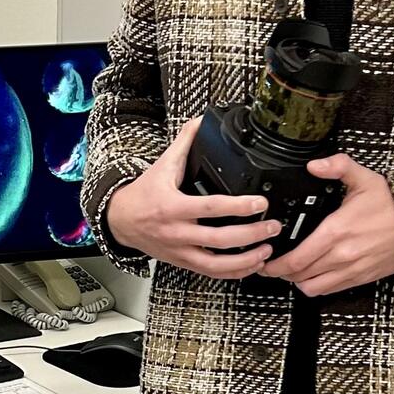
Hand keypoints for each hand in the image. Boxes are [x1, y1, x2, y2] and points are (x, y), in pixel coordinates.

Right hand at [106, 117, 281, 277]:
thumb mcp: (162, 166)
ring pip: (217, 264)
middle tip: (273, 226)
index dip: (239, 206)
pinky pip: (211, 273)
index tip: (260, 203)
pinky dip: (234, 272)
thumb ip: (184, 143)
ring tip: (267, 250)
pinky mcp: (184, 262)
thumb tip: (200, 121)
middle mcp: (177, 232)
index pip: (211, 207)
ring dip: (246, 260)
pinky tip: (251, 265)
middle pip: (220, 239)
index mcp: (173, 206)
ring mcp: (181, 251)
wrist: (121, 221)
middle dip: (251, 234)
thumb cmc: (143, 194)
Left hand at [259, 154, 393, 296]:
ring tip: (292, 272)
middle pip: (299, 276)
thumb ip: (337, 167)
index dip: (275, 264)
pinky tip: (314, 275)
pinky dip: (317, 286)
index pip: (296, 259)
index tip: (266, 260)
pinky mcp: (362, 278)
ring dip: (299, 281)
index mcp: (335, 232)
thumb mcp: (365, 178)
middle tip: (271, 266)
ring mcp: (351, 270)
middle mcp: (341, 256)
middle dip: (281, 273)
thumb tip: (314, 166)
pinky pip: (331, 290)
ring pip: (313, 288)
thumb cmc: (393, 204)